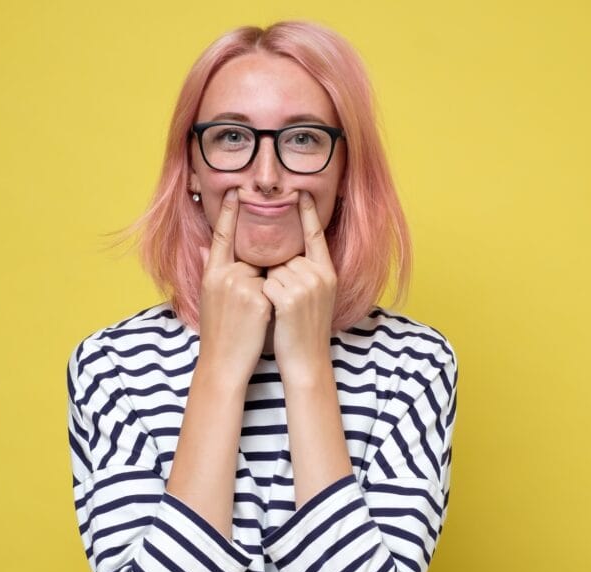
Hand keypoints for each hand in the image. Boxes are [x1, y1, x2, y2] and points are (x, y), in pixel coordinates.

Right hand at [198, 188, 271, 382]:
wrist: (223, 362)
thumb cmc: (219, 332)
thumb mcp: (209, 297)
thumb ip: (211, 269)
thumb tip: (206, 246)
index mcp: (212, 273)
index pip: (221, 236)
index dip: (229, 213)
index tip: (237, 190)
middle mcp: (224, 275)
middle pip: (252, 258)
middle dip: (257, 275)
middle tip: (245, 302)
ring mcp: (241, 286)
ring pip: (266, 273)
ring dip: (267, 290)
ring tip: (252, 316)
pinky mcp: (258, 299)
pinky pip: (275, 288)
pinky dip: (274, 301)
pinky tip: (260, 320)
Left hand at [262, 191, 337, 380]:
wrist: (306, 360)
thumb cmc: (303, 329)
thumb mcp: (312, 297)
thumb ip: (303, 272)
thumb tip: (284, 254)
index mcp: (327, 272)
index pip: (316, 235)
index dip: (308, 214)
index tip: (300, 192)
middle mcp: (320, 275)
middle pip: (285, 255)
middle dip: (277, 273)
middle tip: (287, 301)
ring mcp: (306, 286)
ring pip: (273, 269)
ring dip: (269, 286)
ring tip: (281, 309)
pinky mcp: (290, 298)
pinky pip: (266, 283)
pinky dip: (263, 296)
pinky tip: (275, 312)